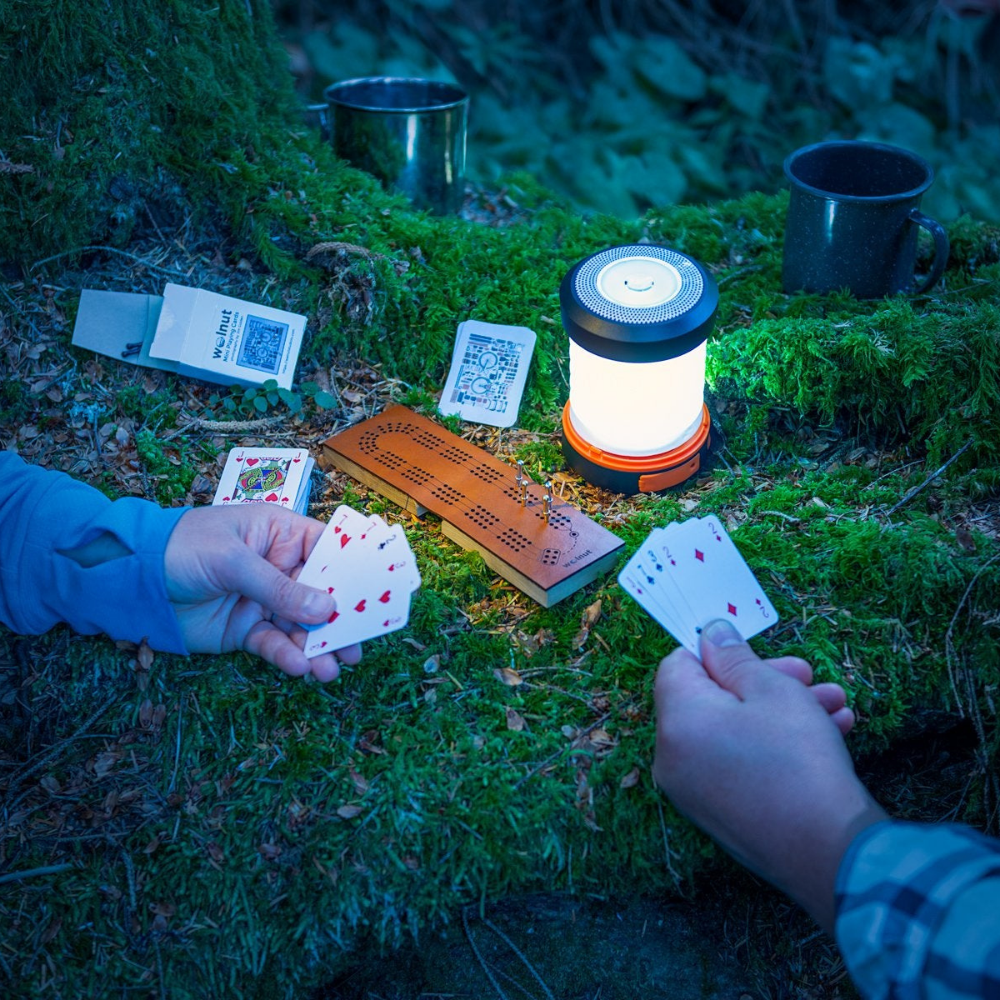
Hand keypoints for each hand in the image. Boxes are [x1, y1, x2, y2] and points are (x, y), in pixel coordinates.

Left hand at [164, 505, 361, 680]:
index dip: (355, 572)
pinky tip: (300, 666)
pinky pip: (276, 644)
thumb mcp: (233, 559)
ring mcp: (265, 602)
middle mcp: (281, 568)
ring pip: (303, 626)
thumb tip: (325, 609)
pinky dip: (289, 656)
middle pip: (323, 594)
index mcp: (282, 535)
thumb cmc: (182, 547)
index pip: (330, 551)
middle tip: (358, 643)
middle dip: (341, 619)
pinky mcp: (247, 631)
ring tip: (331, 667)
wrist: (131, 580)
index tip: (378, 596)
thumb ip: (279, 587)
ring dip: (319, 647)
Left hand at [652, 619, 886, 931]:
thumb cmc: (798, 760)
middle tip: (809, 675)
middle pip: (710, 699)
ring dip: (781, 711)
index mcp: (675, 721)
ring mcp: (693, 793)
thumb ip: (734, 657)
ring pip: (732, 732)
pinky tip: (831, 735)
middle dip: (763, 681)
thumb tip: (710, 633)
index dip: (718, 652)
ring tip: (836, 704)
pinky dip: (773, 746)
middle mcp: (672, 758)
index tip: (759, 650)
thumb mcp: (772, 691)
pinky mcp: (720, 816)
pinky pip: (738, 764)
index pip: (678, 665)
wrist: (832, 855)